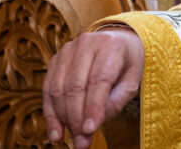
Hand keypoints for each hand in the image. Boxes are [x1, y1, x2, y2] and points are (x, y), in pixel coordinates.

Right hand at [43, 28, 144, 148]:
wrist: (116, 41)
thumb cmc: (126, 63)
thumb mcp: (132, 80)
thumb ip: (116, 101)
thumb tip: (93, 124)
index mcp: (111, 45)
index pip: (99, 79)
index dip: (93, 106)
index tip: (90, 129)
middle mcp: (87, 43)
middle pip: (75, 86)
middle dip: (77, 117)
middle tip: (82, 140)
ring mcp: (67, 50)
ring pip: (58, 89)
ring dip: (63, 118)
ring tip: (73, 138)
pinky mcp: (55, 59)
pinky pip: (48, 89)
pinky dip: (51, 114)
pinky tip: (56, 132)